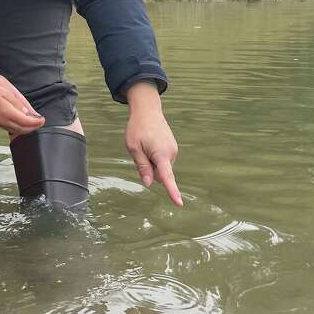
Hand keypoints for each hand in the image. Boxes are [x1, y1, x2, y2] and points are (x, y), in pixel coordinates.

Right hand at [0, 80, 43, 136]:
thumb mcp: (6, 93)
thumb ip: (17, 104)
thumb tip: (26, 112)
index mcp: (7, 113)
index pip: (26, 122)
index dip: (36, 123)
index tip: (42, 120)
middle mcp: (4, 121)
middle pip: (23, 129)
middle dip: (33, 127)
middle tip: (40, 123)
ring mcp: (0, 123)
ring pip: (17, 131)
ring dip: (27, 129)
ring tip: (33, 124)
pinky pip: (11, 129)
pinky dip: (19, 129)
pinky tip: (21, 124)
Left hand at [124, 81, 181, 206]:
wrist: (148, 110)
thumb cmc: (138, 128)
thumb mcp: (134, 148)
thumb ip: (142, 166)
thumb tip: (148, 183)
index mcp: (161, 154)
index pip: (167, 177)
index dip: (172, 191)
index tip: (179, 203)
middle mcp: (171, 153)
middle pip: (159, 174)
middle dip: (150, 169)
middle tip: (140, 151)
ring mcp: (173, 150)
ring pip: (161, 168)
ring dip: (152, 162)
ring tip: (146, 145)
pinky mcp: (173, 148)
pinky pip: (163, 161)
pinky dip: (156, 157)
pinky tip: (150, 144)